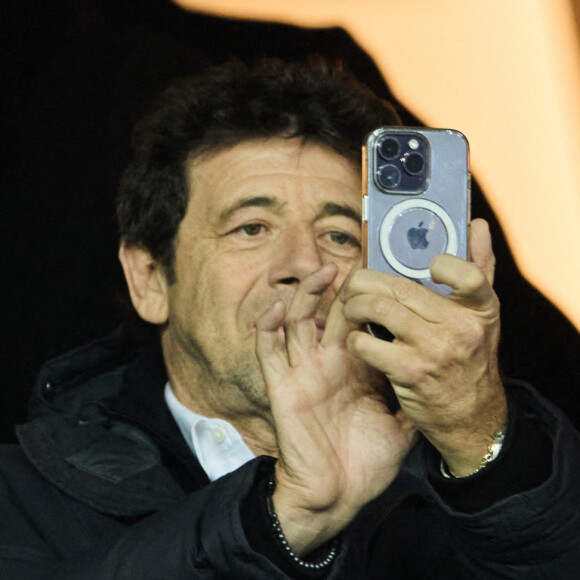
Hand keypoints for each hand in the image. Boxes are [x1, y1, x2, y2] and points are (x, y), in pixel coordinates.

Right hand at [255, 264, 415, 554]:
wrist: (338, 494)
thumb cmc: (366, 460)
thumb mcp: (401, 424)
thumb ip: (413, 397)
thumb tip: (439, 377)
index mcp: (358, 367)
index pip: (363, 321)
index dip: (372, 297)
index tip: (386, 270)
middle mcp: (330, 361)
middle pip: (334, 311)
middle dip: (344, 286)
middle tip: (359, 260)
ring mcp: (305, 370)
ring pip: (299, 320)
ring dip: (306, 294)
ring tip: (324, 272)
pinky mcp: (282, 386)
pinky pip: (270, 351)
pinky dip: (269, 328)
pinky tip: (277, 308)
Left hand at [341, 219, 506, 475]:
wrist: (471, 416)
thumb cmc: (469, 357)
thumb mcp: (481, 316)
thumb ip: (479, 269)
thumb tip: (477, 224)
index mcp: (479, 308)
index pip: (468, 275)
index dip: (444, 265)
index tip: (427, 264)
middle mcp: (460, 328)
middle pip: (400, 288)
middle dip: (365, 281)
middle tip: (354, 283)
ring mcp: (435, 351)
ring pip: (379, 309)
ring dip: (354, 305)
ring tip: (351, 308)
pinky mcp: (411, 373)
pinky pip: (368, 344)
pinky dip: (355, 338)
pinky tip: (357, 339)